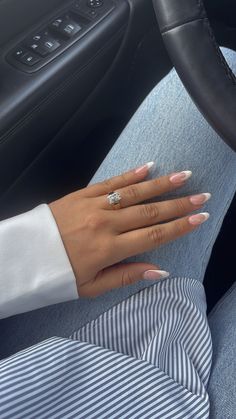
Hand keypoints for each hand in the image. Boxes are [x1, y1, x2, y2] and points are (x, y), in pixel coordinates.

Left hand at [49, 163, 210, 297]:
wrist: (22, 256)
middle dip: (179, 204)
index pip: (153, 235)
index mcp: (108, 249)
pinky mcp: (81, 195)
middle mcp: (105, 224)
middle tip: (202, 195)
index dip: (180, 227)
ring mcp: (93, 206)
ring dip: (161, 184)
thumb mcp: (90, 287)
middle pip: (150, 212)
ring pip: (134, 193)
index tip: (199, 218)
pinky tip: (148, 167)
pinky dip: (130, 175)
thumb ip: (126, 276)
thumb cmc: (57, 275)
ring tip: (184, 176)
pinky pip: (110, 183)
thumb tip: (159, 271)